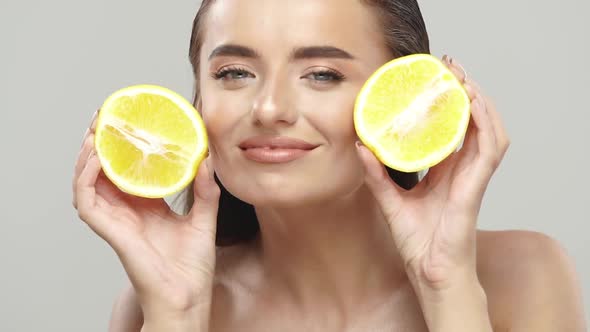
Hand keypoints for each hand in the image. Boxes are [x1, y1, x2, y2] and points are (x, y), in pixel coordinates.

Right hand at [72, 110, 219, 321]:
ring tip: (95, 131)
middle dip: (101, 144)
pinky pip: (87, 201)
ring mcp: (116, 220)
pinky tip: (96, 157)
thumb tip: (207, 159)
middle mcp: (128, 211)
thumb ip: (206, 190)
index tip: (130, 122)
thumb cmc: (193, 267)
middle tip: (105, 117)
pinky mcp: (110, 231)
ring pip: (89, 182)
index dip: (125, 147)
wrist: (188, 297)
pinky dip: (86, 177)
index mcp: (147, 207)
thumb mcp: (204, 218)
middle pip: (105, 171)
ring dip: (88, 155)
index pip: (129, 170)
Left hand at [356, 56, 509, 291]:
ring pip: (488, 128)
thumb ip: (376, 175)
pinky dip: (486, 123)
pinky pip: (491, 148)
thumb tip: (361, 146)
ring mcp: (473, 177)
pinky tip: (473, 103)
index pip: (451, 129)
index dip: (447, 104)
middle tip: (447, 68)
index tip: (432, 81)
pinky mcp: (476, 187)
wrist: (431, 273)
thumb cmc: (417, 243)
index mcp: (446, 172)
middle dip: (464, 93)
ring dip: (479, 101)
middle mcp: (463, 170)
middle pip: (472, 122)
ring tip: (461, 78)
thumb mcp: (390, 202)